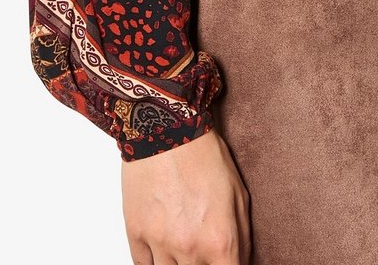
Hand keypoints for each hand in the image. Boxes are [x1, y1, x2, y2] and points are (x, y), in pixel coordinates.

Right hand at [121, 128, 251, 264]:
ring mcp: (160, 244)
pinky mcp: (136, 234)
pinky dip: (154, 264)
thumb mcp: (239, 194)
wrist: (166, 126)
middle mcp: (189, 248)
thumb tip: (240, 262)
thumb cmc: (204, 155)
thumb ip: (242, 237)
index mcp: (220, 240)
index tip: (225, 263)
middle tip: (203, 249)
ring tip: (185, 248)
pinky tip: (164, 251)